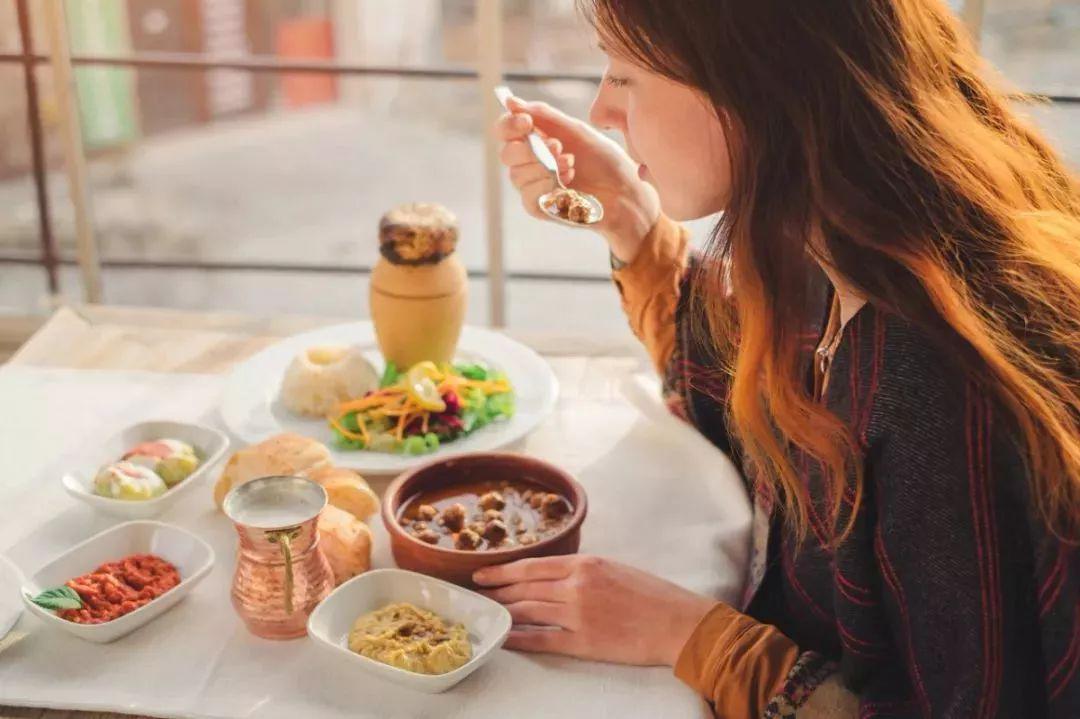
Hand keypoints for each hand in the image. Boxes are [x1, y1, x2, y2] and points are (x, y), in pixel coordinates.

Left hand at [474, 554, 716, 665]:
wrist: (677, 622)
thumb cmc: (651, 594)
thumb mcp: (614, 568)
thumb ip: (582, 570)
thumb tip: (553, 576)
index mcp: (585, 564)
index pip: (531, 566)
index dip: (502, 570)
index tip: (483, 573)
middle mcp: (577, 586)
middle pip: (524, 588)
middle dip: (497, 591)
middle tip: (476, 594)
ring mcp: (578, 614)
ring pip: (528, 612)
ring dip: (504, 613)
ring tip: (487, 615)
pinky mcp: (584, 642)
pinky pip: (542, 640)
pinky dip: (520, 640)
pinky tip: (505, 639)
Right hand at [494, 96, 660, 263]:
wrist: (625, 192)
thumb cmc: (604, 161)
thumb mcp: (576, 130)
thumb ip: (544, 116)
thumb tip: (511, 101)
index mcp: (536, 141)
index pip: (506, 131)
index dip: (510, 124)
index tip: (526, 121)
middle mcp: (530, 164)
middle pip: (506, 154)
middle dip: (529, 147)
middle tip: (557, 146)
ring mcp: (534, 187)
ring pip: (516, 175)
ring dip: (545, 165)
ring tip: (570, 163)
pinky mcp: (540, 208)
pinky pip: (528, 194)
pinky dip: (548, 184)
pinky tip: (569, 181)